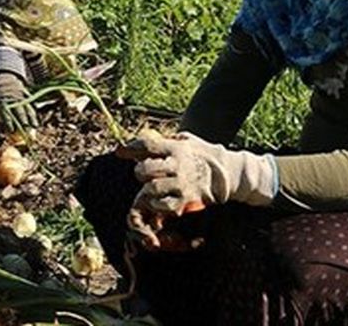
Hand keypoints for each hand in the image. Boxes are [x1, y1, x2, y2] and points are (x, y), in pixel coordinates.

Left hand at [0, 71, 37, 132]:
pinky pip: (32, 105)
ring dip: (32, 119)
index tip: (11, 131)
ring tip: (35, 127)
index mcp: (2, 102)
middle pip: (19, 112)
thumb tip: (7, 132)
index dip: (8, 123)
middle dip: (23, 122)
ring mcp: (21, 96)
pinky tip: (37, 120)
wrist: (5, 80)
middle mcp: (12, 99)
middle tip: (27, 131)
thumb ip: (0, 118)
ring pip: (28, 108)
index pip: (6, 114)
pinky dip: (34, 113)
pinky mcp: (27, 95)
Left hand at [122, 131, 275, 213]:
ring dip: (147, 189)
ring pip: (151, 188)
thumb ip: (162, 141)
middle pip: (145, 168)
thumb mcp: (185, 140)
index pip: (147, 144)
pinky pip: (164, 206)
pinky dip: (158, 204)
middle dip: (140, 171)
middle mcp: (178, 165)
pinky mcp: (188, 199)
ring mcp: (182, 183)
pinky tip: (160, 199)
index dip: (130, 147)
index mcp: (176, 147)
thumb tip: (134, 144)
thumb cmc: (201, 154)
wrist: (228, 173)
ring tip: (151, 187)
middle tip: (144, 172)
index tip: (120, 152)